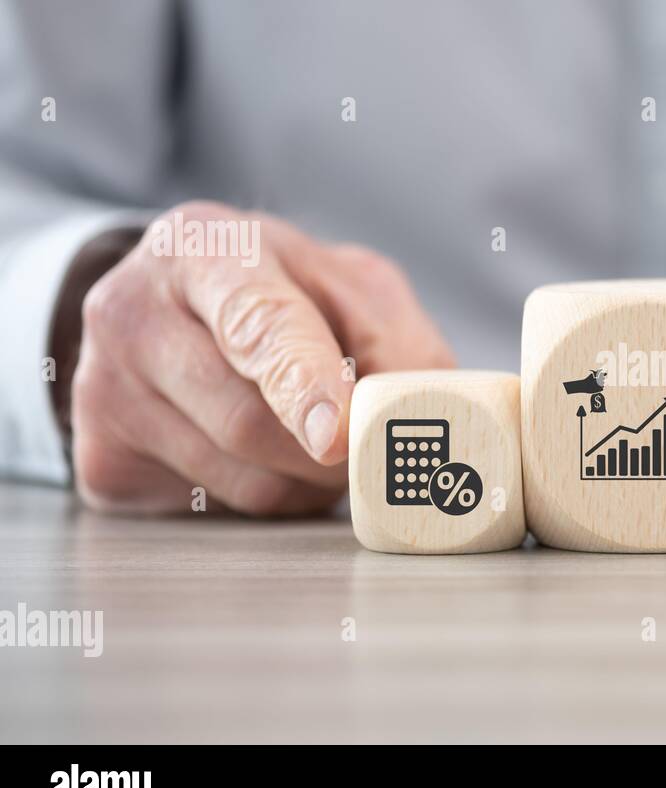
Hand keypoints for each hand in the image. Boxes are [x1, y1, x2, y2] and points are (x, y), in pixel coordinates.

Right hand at [70, 201, 453, 514]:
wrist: (176, 304)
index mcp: (204, 250)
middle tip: (367, 445)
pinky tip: (262, 455)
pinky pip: (214, 513)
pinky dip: (267, 498)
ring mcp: (103, 390)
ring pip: (242, 483)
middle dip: (331, 454)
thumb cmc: (283, 293)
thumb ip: (398, 341)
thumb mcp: (352, 287)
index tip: (337, 433)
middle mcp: (131, 313)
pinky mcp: (102, 459)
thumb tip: (417, 417)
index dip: (303, 383)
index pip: (257, 325)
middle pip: (250, 423)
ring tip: (314, 439)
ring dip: (308, 484)